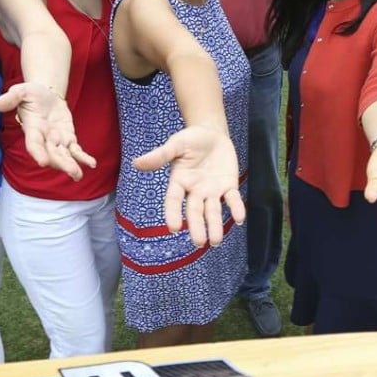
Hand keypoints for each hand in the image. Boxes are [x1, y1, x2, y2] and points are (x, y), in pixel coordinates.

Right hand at [0, 82, 95, 180]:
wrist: (45, 93)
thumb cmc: (31, 93)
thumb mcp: (21, 91)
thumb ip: (11, 98)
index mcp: (32, 129)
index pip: (33, 144)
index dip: (38, 153)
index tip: (42, 162)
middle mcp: (44, 139)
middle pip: (52, 154)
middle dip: (61, 163)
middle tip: (72, 172)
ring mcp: (57, 141)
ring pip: (64, 156)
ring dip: (71, 165)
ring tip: (78, 175)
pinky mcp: (68, 138)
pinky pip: (76, 150)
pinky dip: (83, 157)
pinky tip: (91, 164)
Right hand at [133, 124, 245, 247]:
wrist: (212, 133)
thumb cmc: (190, 139)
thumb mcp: (176, 144)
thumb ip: (160, 155)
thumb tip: (136, 163)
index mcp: (179, 182)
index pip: (174, 200)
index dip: (173, 214)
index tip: (174, 228)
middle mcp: (195, 190)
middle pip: (195, 211)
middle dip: (197, 227)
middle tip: (199, 243)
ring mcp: (212, 190)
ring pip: (213, 211)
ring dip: (215, 226)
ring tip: (216, 241)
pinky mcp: (228, 185)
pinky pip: (232, 199)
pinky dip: (236, 208)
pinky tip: (240, 219)